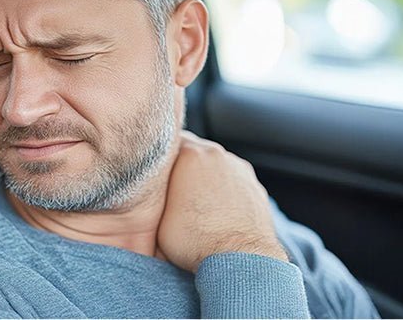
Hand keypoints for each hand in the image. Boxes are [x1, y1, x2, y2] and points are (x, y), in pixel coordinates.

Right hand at [157, 131, 287, 271]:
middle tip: (172, 189)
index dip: (158, 157)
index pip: (168, 142)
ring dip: (205, 180)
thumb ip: (154, 197)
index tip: (153, 171)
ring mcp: (239, 170)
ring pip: (215, 167)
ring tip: (195, 206)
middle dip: (183, 167)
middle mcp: (217, 155)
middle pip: (193, 152)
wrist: (240, 260)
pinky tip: (216, 213)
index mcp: (190, 154)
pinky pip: (233, 184)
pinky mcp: (255, 188)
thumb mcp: (156, 219)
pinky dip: (224, 194)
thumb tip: (146, 200)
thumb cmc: (195, 241)